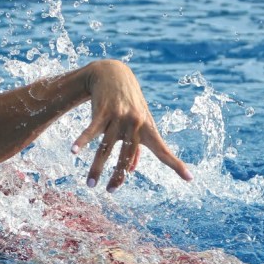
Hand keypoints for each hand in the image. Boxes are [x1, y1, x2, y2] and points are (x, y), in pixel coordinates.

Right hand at [72, 60, 191, 190]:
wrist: (112, 72)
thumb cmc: (127, 102)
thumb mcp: (137, 121)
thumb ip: (136, 146)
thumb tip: (133, 171)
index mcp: (147, 128)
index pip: (163, 150)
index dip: (176, 164)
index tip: (190, 178)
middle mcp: (135, 123)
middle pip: (126, 156)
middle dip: (118, 176)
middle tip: (109, 191)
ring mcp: (119, 116)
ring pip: (106, 147)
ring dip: (97, 167)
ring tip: (90, 184)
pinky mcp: (103, 110)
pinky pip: (91, 130)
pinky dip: (82, 141)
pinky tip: (74, 151)